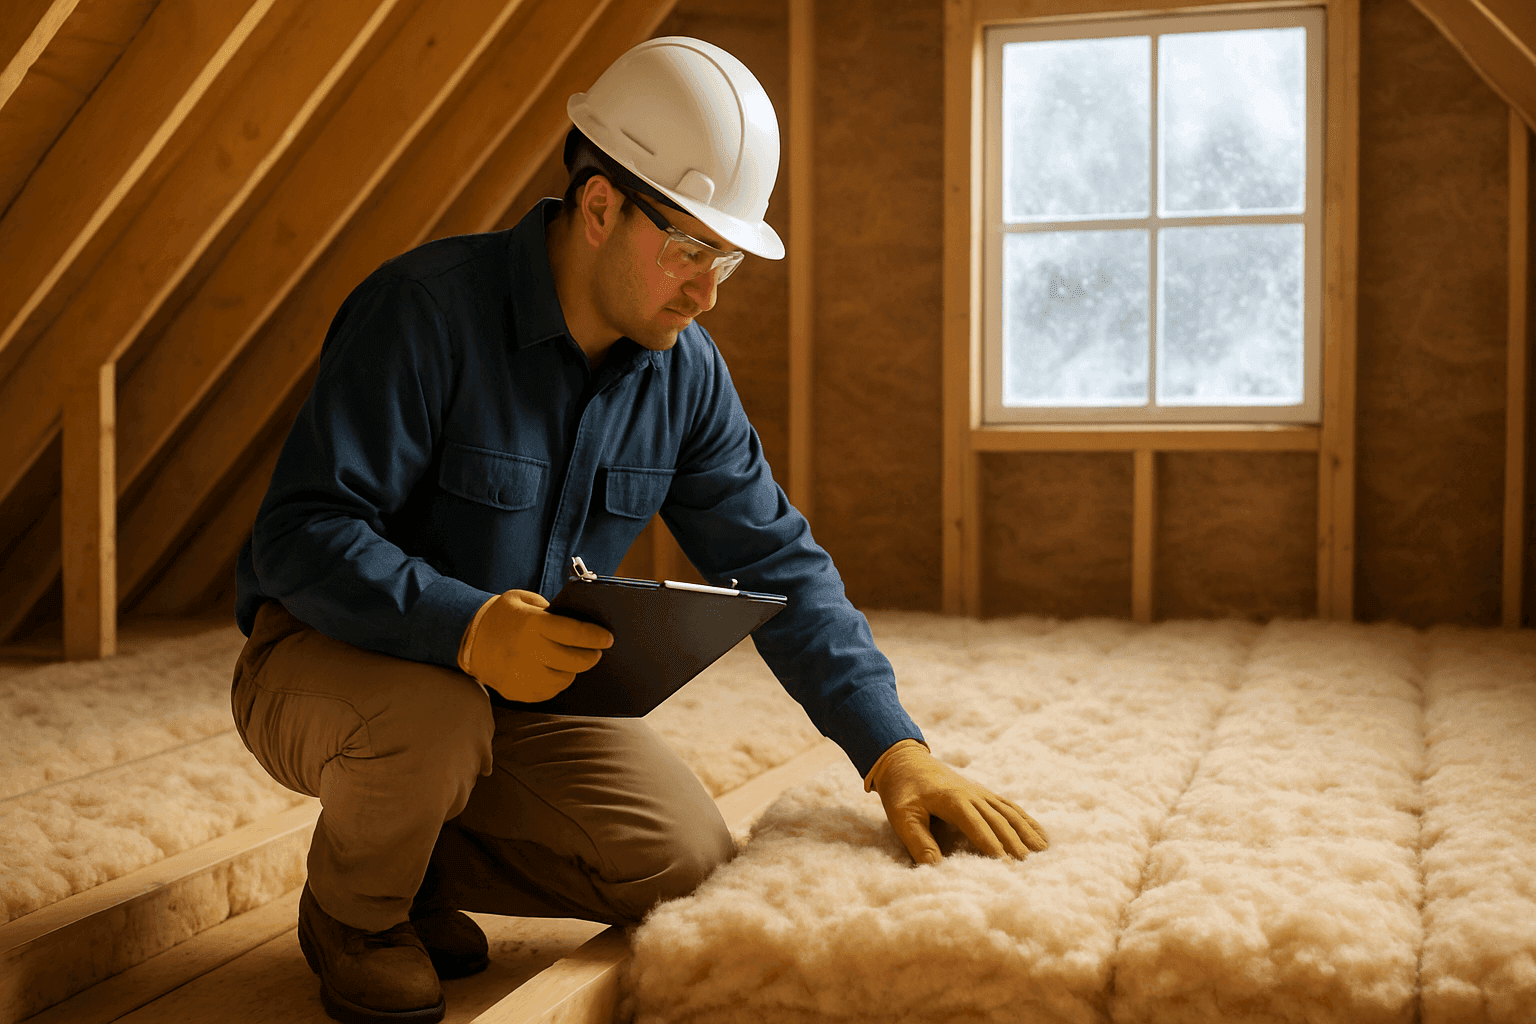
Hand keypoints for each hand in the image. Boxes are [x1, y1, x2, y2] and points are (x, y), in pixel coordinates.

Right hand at [457, 590, 613, 701]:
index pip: (575, 633)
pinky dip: (556, 683)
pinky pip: (548, 692)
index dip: (596, 637)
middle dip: (591, 656)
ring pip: (564, 679)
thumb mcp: (522, 599)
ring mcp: (522, 675)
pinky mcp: (517, 691)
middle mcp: (528, 651)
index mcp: (532, 624)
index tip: (608, 638)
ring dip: (573, 671)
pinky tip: (553, 671)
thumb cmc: (501, 616)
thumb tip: (579, 621)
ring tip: (572, 660)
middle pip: (575, 660)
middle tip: (596, 651)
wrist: (467, 640)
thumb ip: (550, 608)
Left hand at [865, 739, 1047, 864]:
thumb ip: (918, 842)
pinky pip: (1008, 806)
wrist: (903, 760)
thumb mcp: (902, 816)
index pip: (977, 826)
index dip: (992, 846)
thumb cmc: (901, 791)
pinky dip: (1025, 819)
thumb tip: (935, 869)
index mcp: (953, 800)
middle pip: (998, 820)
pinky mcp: (982, 793)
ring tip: (1043, 850)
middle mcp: (972, 794)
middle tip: (1029, 866)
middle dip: (1014, 843)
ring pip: (1008, 812)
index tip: (1007, 866)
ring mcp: (979, 792)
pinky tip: (1039, 833)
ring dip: (1026, 831)